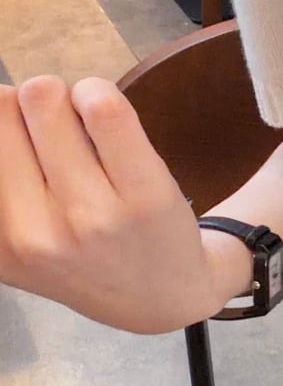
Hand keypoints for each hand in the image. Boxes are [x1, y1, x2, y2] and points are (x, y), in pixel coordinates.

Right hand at [0, 75, 228, 333]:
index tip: (23, 138)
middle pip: (5, 105)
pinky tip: (105, 112)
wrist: (163, 293)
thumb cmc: (87, 252)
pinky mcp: (145, 193)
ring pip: (49, 99)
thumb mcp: (21, 239)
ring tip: (84, 126)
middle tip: (58, 130)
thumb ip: (5, 179)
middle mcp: (32, 234)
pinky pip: (105, 108)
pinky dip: (98, 92)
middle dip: (32, 104)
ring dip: (68, 97)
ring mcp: (90, 214)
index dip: (5, 119)